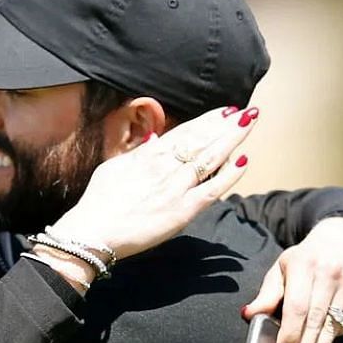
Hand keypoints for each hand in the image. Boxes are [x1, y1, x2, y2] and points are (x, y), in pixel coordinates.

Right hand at [46, 105, 258, 263]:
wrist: (93, 231)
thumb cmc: (99, 202)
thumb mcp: (115, 167)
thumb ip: (138, 153)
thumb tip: (155, 140)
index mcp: (149, 154)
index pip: (185, 132)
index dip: (208, 120)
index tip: (225, 111)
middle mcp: (166, 167)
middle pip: (202, 140)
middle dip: (226, 124)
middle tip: (247, 112)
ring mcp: (176, 188)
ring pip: (211, 158)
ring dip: (232, 139)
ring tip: (249, 124)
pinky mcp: (182, 211)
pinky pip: (212, 189)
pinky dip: (229, 175)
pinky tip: (243, 160)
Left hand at [241, 216, 342, 342]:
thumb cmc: (305, 260)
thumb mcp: (282, 269)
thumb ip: (267, 294)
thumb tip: (248, 315)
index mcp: (306, 263)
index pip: (297, 306)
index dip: (290, 332)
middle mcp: (333, 271)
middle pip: (317, 320)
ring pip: (334, 326)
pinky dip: (334, 336)